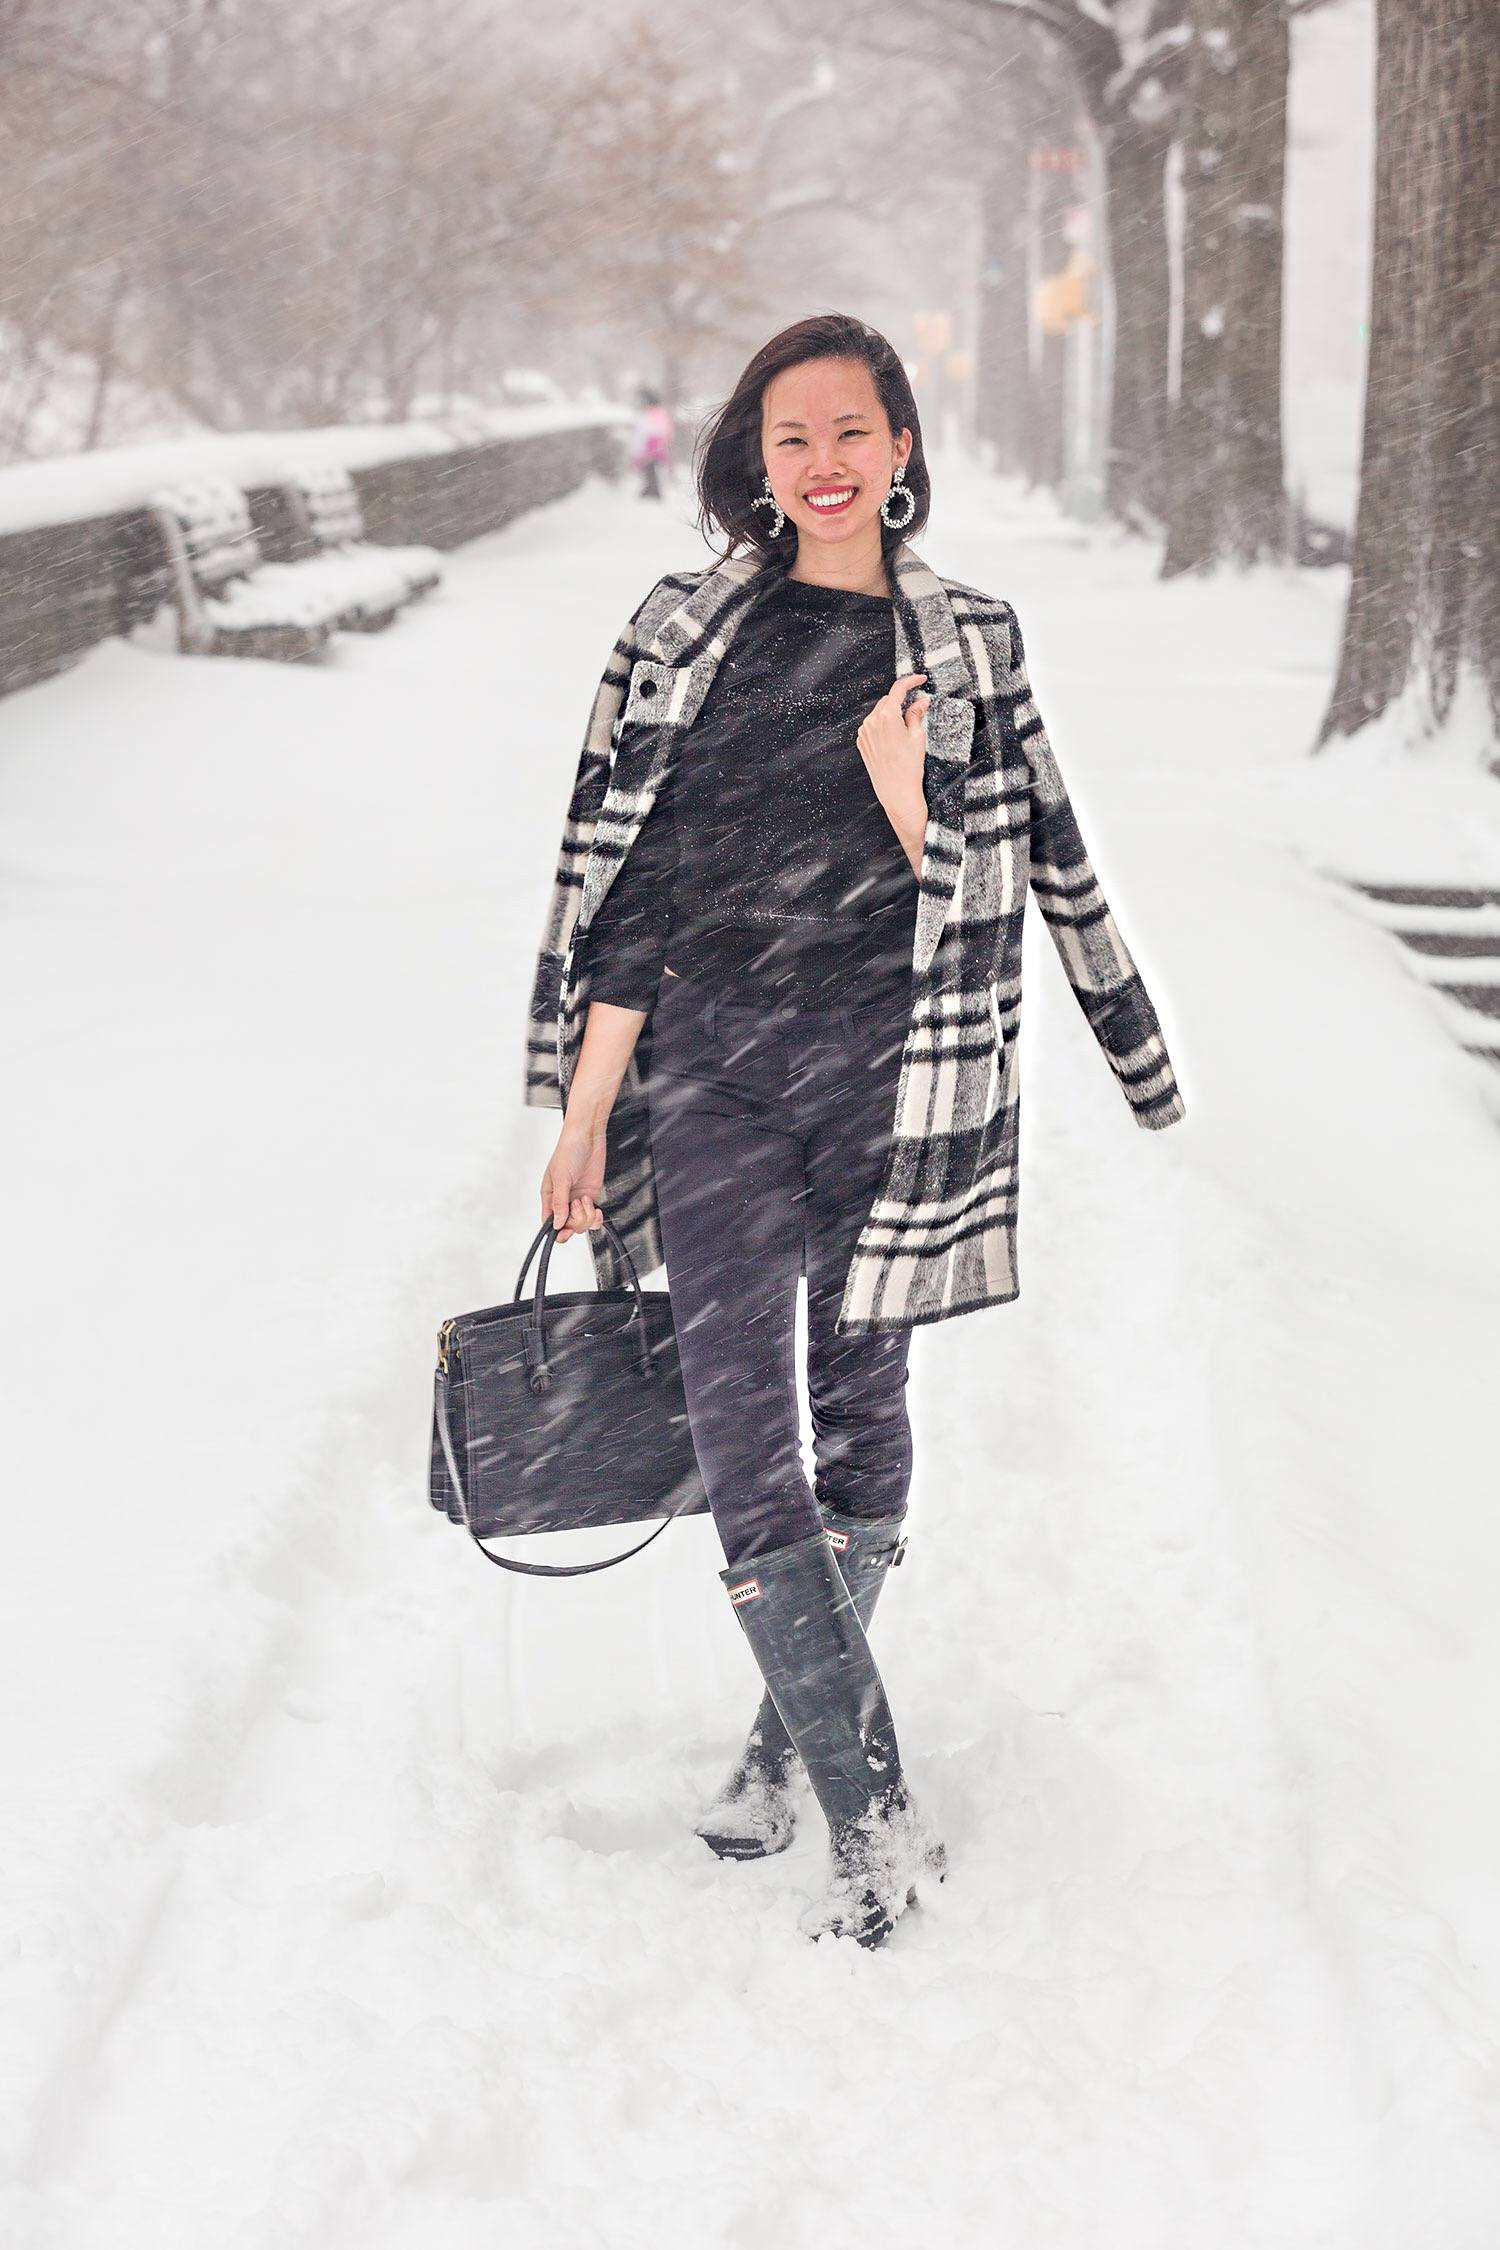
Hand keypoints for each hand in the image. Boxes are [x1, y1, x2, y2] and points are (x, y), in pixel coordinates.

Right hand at [541, 1115, 607, 1242]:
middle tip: (578, 1203)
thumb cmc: (569, 1150)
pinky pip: (593, 1216)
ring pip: (581, 1223)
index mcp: (550, 1196)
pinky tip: (596, 1209)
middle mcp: (563, 1200)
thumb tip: (556, 1223)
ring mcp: (578, 1199)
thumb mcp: (560, 1177)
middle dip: (575, 1219)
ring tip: (586, 1199)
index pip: (549, 1221)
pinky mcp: (592, 1196)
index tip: (565, 1232)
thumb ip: (559, 1202)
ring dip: (586, 1216)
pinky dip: (596, 1217)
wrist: (588, 1137)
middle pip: (567, 1225)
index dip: (557, 1231)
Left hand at [856, 671, 929, 824]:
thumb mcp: (918, 736)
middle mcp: (871, 722)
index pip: (898, 689)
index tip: (920, 679)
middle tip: (917, 708)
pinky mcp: (862, 743)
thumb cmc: (909, 767)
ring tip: (905, 729)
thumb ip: (916, 714)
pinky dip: (883, 726)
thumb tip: (920, 702)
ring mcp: (864, 733)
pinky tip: (894, 739)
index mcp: (887, 716)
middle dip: (901, 701)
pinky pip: (873, 726)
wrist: (897, 792)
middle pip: (888, 701)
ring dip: (891, 714)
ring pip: (879, 713)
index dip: (911, 681)